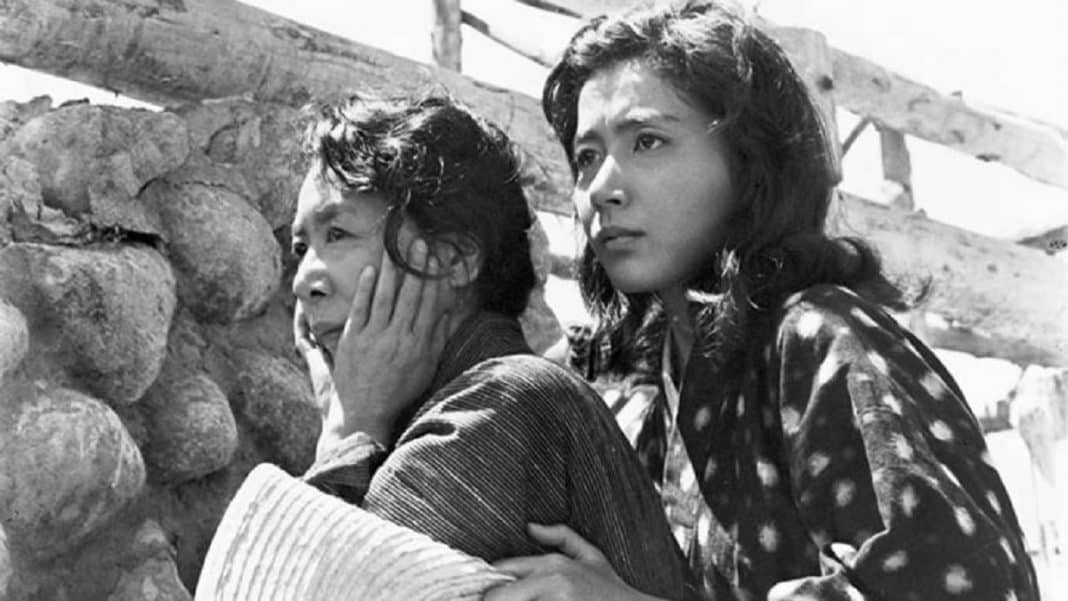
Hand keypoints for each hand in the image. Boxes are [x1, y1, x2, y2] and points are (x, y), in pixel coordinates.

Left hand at [299, 239, 452, 450]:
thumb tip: (447, 313)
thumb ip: (437, 340)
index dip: (433, 280)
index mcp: (419, 345)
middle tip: (420, 244)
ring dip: (394, 271)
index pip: (429, 305)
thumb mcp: (426, 368)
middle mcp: (398, 339)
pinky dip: (366, 289)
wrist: (366, 415)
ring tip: (397, 248)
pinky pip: (360, 309)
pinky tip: (371, 270)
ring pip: (386, 297)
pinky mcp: (352, 340)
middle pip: (410, 296)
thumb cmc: (399, 393)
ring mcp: (374, 338)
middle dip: (416, 268)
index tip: (436, 259)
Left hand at [485, 524, 658, 600]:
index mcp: (554, 565)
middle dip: (490, 600)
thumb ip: (561, 536)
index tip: (483, 590)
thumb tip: (530, 527)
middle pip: (498, 595)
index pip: (503, 569)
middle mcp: (552, 583)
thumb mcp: (591, 556)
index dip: (488, 582)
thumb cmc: (609, 589)